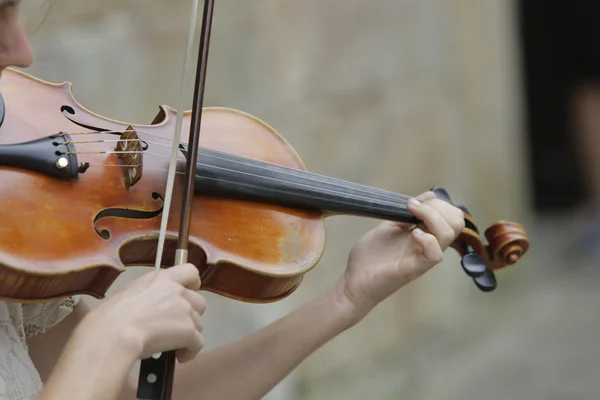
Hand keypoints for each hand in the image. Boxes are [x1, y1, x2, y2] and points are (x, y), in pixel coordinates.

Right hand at [80, 263, 205, 362]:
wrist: (114, 332)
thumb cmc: (112, 315)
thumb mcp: (130, 293)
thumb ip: (149, 295)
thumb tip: (150, 307)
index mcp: (162, 278)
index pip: (190, 271)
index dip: (192, 284)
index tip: (187, 294)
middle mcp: (177, 291)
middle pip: (199, 301)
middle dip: (191, 315)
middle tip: (176, 326)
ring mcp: (185, 310)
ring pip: (198, 323)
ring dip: (189, 335)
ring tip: (173, 345)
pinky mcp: (189, 330)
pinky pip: (198, 343)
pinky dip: (190, 351)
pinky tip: (180, 357)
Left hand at [337, 191, 464, 319]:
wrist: (354, 280)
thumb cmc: (370, 256)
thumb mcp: (389, 226)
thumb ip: (407, 213)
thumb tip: (429, 195)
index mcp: (425, 234)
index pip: (451, 216)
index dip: (438, 204)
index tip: (414, 201)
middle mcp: (428, 245)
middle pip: (456, 223)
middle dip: (439, 207)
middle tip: (414, 207)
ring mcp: (423, 257)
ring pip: (449, 234)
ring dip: (432, 217)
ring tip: (412, 214)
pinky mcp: (414, 268)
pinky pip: (435, 254)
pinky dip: (428, 239)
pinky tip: (413, 234)